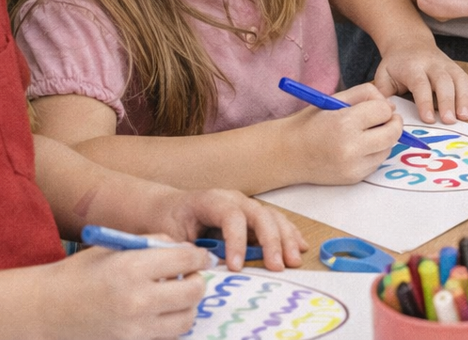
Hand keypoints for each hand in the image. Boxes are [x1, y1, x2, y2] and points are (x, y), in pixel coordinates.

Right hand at [39, 244, 209, 339]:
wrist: (45, 311)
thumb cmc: (79, 274)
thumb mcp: (113, 248)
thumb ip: (152, 244)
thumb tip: (187, 248)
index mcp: (131, 268)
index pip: (186, 258)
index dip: (199, 255)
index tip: (200, 256)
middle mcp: (137, 301)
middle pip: (193, 291)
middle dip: (196, 280)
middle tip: (189, 276)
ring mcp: (135, 330)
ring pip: (186, 319)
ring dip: (187, 306)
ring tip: (174, 296)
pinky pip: (167, 336)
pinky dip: (171, 324)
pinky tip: (159, 313)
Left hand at [145, 187, 306, 271]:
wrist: (168, 207)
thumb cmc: (169, 221)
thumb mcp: (171, 235)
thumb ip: (190, 249)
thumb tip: (207, 268)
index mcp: (211, 200)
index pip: (230, 216)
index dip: (236, 241)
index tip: (235, 266)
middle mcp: (233, 199)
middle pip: (259, 214)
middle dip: (271, 241)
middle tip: (277, 266)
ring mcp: (246, 205)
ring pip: (272, 217)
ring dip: (286, 239)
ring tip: (294, 261)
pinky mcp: (252, 216)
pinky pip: (275, 221)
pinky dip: (289, 234)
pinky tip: (300, 247)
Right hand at [280, 82, 403, 184]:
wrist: (288, 154)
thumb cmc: (310, 123)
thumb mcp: (334, 99)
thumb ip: (365, 95)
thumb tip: (390, 106)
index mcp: (344, 122)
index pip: (383, 111)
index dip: (383, 107)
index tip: (377, 107)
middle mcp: (351, 147)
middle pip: (393, 133)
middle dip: (393, 123)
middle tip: (385, 119)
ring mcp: (353, 166)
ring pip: (388, 149)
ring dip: (384, 139)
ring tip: (367, 133)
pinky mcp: (354, 178)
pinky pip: (377, 162)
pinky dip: (374, 153)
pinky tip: (359, 147)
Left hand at [372, 31, 467, 122]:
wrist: (409, 42)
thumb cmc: (395, 64)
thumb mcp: (383, 76)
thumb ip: (383, 95)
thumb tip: (386, 113)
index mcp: (412, 66)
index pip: (420, 84)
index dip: (425, 102)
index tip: (429, 119)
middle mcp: (432, 64)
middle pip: (443, 81)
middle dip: (448, 101)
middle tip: (450, 121)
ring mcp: (446, 65)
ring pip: (458, 79)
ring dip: (463, 99)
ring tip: (465, 117)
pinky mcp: (455, 68)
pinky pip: (465, 81)